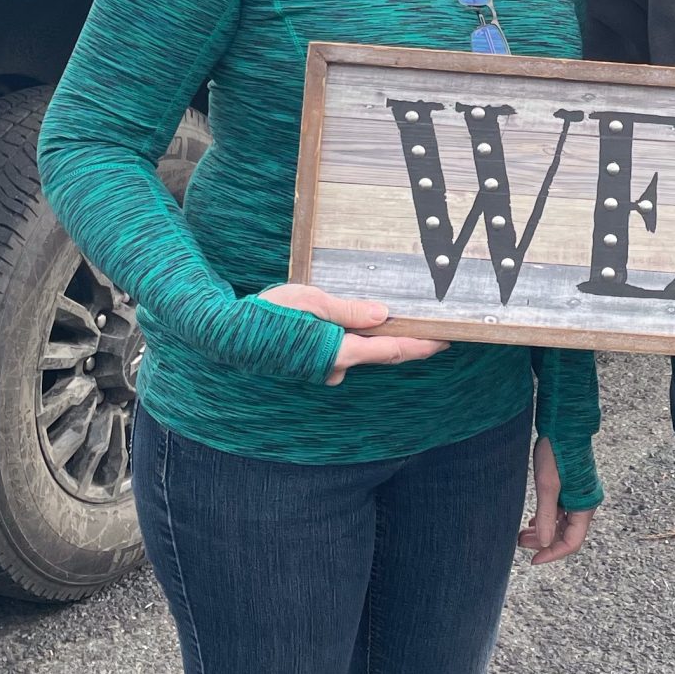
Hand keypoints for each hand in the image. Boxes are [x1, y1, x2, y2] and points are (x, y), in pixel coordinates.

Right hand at [258, 283, 445, 383]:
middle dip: (405, 342)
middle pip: (381, 354)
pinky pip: (340, 354)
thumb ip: (348, 310)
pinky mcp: (311, 368)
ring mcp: (323, 371)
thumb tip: (383, 314)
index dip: (422, 345)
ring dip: (371, 339)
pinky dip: (349, 341)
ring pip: (358, 353)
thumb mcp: (310, 302)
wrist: (228, 336)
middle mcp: (335, 367)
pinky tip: (344, 326)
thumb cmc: (266, 316)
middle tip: (432, 330)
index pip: (392, 350)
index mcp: (339, 351)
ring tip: (386, 317)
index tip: (447, 340)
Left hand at [518, 434, 594, 565]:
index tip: (533, 560)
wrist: (562, 427)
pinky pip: (560, 512)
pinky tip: (532, 522)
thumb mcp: (548, 487)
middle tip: (520, 543)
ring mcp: (577, 496)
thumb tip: (545, 543)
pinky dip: (546, 519)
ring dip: (544, 532)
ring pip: (561, 524)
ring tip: (522, 535)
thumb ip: (547, 516)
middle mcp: (584, 504)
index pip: (572, 542)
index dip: (553, 553)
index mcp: (585, 506)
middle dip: (544, 543)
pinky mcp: (569, 489)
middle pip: (566, 535)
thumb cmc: (557, 454)